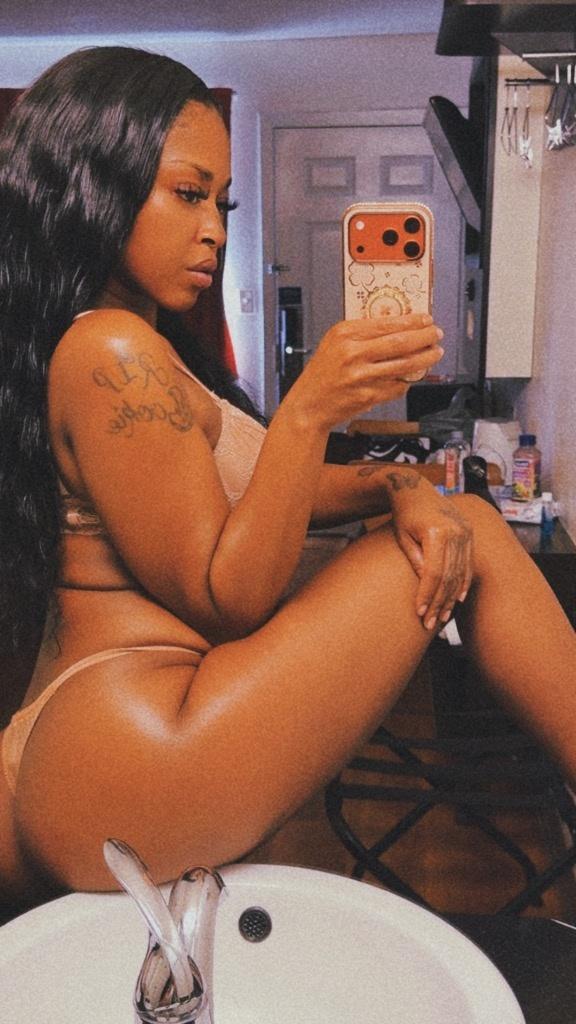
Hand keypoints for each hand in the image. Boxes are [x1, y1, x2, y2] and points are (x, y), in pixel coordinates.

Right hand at [284, 313, 443, 430]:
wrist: (309, 405)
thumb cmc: (323, 373)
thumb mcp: (335, 342)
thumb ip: (363, 333)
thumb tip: (400, 326)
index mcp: (345, 334)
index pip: (387, 323)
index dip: (412, 321)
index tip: (426, 319)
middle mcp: (353, 353)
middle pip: (400, 342)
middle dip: (425, 337)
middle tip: (436, 334)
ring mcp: (362, 376)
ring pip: (404, 365)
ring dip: (425, 359)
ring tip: (434, 353)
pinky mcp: (368, 396)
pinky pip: (397, 386)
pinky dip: (407, 380)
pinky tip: (411, 376)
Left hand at [386, 474, 472, 629]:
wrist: (415, 490)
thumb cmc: (404, 515)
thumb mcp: (403, 538)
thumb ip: (416, 561)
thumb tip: (426, 587)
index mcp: (437, 531)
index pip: (434, 572)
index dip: (427, 594)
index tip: (420, 612)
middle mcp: (456, 531)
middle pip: (449, 576)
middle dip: (439, 602)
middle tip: (430, 624)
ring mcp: (466, 532)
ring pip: (460, 572)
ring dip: (451, 598)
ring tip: (442, 617)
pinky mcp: (469, 533)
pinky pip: (468, 564)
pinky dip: (463, 583)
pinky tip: (457, 599)